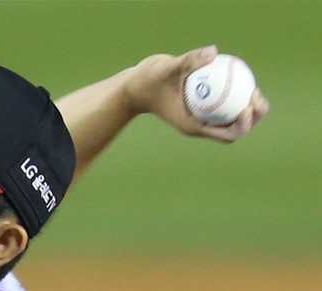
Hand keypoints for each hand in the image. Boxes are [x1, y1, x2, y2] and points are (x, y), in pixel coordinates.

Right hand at [126, 46, 269, 142]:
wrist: (137, 87)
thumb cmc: (149, 81)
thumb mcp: (167, 69)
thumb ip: (189, 61)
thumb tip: (213, 51)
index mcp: (194, 126)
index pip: (225, 134)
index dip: (243, 125)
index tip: (248, 108)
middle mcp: (201, 125)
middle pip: (234, 130)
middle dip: (252, 119)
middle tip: (259, 99)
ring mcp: (202, 117)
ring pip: (231, 118)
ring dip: (247, 108)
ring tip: (256, 92)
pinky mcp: (202, 106)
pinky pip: (224, 103)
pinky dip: (235, 95)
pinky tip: (242, 78)